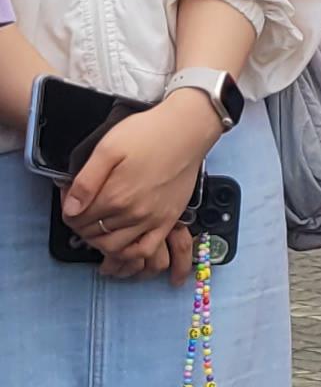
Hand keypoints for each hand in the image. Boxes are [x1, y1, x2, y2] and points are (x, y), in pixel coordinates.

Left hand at [59, 103, 209, 270]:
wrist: (186, 132)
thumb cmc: (147, 134)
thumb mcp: (107, 148)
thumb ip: (86, 181)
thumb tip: (71, 208)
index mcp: (114, 196)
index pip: (77, 218)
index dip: (67, 209)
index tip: (69, 196)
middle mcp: (132, 214)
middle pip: (93, 234)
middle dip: (80, 226)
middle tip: (80, 211)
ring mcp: (152, 220)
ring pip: (115, 248)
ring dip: (99, 242)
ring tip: (97, 227)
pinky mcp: (167, 221)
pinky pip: (145, 251)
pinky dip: (129, 254)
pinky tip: (122, 244)